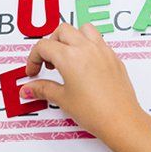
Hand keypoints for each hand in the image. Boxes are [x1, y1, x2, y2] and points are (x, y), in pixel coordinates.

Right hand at [22, 23, 146, 142]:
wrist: (121, 121)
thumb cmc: (95, 112)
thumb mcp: (63, 99)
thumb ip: (43, 89)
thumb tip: (29, 88)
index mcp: (70, 56)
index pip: (44, 46)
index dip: (34, 59)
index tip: (34, 72)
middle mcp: (87, 49)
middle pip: (62, 31)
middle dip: (51, 43)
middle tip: (48, 63)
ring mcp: (103, 51)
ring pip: (84, 30)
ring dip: (72, 38)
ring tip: (67, 58)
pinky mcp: (114, 58)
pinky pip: (99, 42)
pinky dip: (88, 47)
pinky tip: (85, 66)